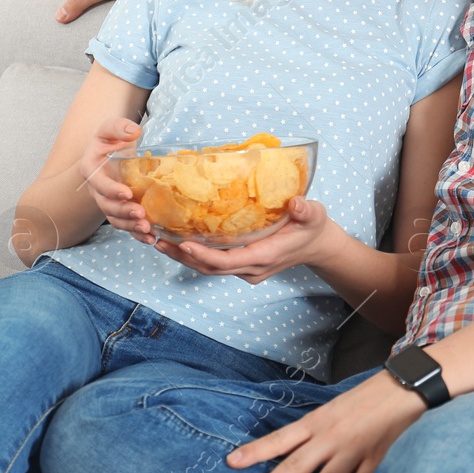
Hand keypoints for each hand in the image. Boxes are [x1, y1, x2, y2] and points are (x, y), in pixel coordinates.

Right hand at [78, 117, 155, 243]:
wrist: (112, 151)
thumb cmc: (111, 139)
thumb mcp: (111, 128)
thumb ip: (119, 127)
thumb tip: (134, 131)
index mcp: (91, 170)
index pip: (99, 184)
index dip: (112, 190)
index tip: (127, 193)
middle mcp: (97, 190)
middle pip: (107, 206)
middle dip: (124, 212)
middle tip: (141, 214)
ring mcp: (108, 202)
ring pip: (116, 219)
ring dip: (130, 226)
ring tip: (147, 229)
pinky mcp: (120, 210)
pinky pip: (126, 225)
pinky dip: (136, 234)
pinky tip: (151, 238)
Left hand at [155, 197, 340, 283]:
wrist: (317, 246)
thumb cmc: (313, 228)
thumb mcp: (314, 215)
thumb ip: (306, 210)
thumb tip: (297, 203)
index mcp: (264, 256)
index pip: (227, 261)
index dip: (203, 255)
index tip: (182, 243)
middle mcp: (251, 268)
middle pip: (210, 267)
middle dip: (182, 256)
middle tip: (156, 240)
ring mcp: (246, 270)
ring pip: (209, 268)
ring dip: (183, 257)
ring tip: (158, 241)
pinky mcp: (242, 266)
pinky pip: (214, 264)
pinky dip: (194, 254)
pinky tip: (177, 240)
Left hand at [227, 371, 425, 472]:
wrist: (401, 388)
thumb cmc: (365, 397)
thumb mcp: (332, 408)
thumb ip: (314, 429)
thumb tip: (291, 447)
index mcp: (318, 421)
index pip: (281, 438)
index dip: (256, 450)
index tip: (233, 462)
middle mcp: (331, 437)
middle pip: (298, 465)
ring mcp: (354, 450)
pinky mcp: (376, 459)